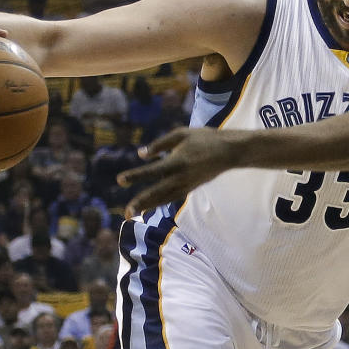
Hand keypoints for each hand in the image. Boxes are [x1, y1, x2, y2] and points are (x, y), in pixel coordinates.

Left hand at [117, 127, 232, 217]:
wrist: (229, 152)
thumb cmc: (204, 138)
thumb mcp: (181, 134)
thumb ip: (160, 144)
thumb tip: (141, 155)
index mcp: (177, 161)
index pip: (152, 171)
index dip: (135, 175)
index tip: (119, 180)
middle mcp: (181, 177)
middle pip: (158, 193)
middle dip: (141, 203)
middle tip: (126, 213)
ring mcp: (187, 185)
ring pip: (164, 199)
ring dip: (148, 206)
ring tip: (132, 214)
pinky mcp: (191, 188)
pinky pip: (172, 198)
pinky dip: (159, 203)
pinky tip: (148, 206)